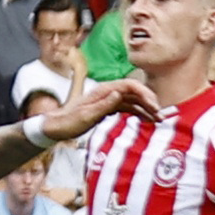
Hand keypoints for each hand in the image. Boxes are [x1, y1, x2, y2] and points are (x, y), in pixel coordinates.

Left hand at [35, 76, 158, 141]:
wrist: (53, 128)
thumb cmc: (67, 123)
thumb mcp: (85, 116)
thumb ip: (103, 105)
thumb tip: (119, 93)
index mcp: (102, 91)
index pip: (130, 86)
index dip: (145, 94)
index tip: (154, 107)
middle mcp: (107, 92)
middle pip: (135, 92)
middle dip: (150, 102)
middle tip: (161, 116)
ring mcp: (107, 100)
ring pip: (133, 101)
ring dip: (146, 109)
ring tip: (158, 120)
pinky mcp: (107, 108)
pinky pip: (127, 108)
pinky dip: (138, 113)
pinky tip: (147, 120)